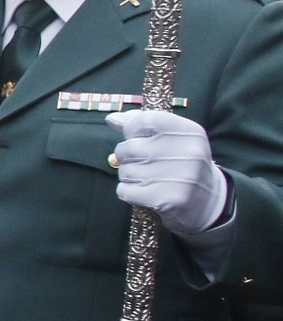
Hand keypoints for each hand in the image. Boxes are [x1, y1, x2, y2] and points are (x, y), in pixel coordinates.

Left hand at [106, 110, 228, 236]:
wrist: (209, 201)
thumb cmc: (183, 163)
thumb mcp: (174, 138)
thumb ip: (143, 124)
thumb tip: (112, 119)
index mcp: (190, 132)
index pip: (144, 120)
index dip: (131, 128)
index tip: (135, 136)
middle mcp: (188, 153)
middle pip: (129, 147)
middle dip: (126, 156)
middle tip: (142, 162)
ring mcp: (179, 179)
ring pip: (125, 171)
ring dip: (128, 176)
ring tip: (147, 178)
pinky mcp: (167, 200)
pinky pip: (125, 191)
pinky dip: (128, 192)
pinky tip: (144, 192)